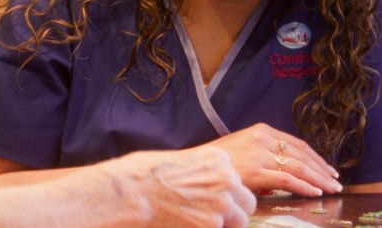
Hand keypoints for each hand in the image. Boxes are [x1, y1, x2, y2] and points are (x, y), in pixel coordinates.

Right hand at [92, 147, 256, 226]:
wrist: (135, 191)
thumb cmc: (147, 174)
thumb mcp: (183, 161)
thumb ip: (204, 173)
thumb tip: (208, 188)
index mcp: (219, 159)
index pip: (237, 182)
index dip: (227, 194)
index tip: (214, 200)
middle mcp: (226, 179)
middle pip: (247, 202)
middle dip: (234, 211)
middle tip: (212, 216)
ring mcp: (222, 203)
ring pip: (240, 222)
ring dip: (224, 224)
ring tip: (200, 221)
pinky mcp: (212, 225)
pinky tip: (190, 224)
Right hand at [204, 123, 342, 196]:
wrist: (194, 167)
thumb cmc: (216, 162)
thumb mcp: (242, 148)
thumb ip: (263, 153)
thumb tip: (285, 166)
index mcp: (262, 131)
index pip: (297, 144)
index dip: (316, 158)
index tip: (328, 169)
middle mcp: (263, 139)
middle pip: (301, 155)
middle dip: (321, 170)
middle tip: (336, 181)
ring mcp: (260, 155)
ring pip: (298, 167)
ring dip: (318, 179)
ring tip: (331, 188)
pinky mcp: (256, 171)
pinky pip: (287, 180)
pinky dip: (304, 186)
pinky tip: (315, 192)